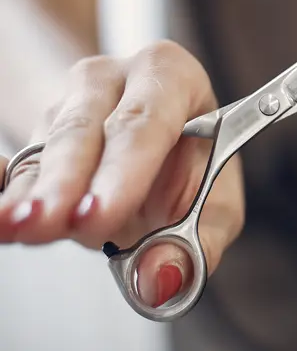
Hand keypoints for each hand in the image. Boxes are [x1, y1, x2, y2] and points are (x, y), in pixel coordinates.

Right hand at [0, 40, 243, 307]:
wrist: (160, 151)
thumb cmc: (193, 170)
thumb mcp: (218, 201)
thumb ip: (200, 238)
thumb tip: (160, 277)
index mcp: (173, 75)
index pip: (146, 120)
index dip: (121, 170)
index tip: (98, 216)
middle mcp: (117, 78)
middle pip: (85, 127)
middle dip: (66, 181)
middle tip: (46, 225)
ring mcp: (71, 101)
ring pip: (47, 146)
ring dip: (33, 192)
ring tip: (18, 227)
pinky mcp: (39, 133)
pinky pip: (20, 163)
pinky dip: (11, 192)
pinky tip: (4, 217)